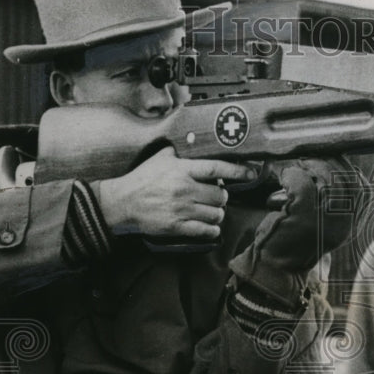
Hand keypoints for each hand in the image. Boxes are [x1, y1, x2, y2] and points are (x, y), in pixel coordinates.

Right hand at [97, 147, 256, 238]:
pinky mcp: (177, 226)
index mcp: (182, 170)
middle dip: (222, 196)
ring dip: (218, 213)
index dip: (238, 170)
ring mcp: (181, 209)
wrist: (122, 202)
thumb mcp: (161, 158)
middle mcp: (184, 189)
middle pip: (221, 195)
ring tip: (211, 210)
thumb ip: (181, 152)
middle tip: (215, 196)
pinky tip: (209, 226)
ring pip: (216, 214)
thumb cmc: (142, 179)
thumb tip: (197, 142)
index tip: (251, 172)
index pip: (217, 168)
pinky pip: (206, 230)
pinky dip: (212, 230)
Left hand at [230, 157, 366, 303]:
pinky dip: (291, 174)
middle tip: (309, 160)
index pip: (363, 190)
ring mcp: (322, 220)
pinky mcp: (301, 216)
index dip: (350, 170)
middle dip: (328, 163)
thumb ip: (331, 203)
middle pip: (345, 180)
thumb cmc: (294, 241)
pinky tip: (284, 177)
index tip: (334, 161)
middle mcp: (341, 223)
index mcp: (349, 225)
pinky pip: (301, 182)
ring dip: (309, 167)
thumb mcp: (321, 224)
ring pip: (326, 179)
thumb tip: (333, 167)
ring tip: (296, 168)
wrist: (275, 269)